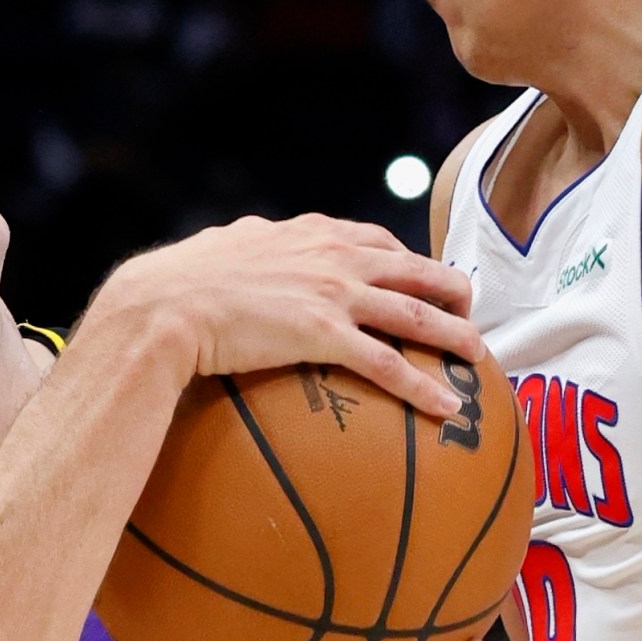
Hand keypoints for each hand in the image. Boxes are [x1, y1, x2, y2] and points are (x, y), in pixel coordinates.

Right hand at [92, 213, 480, 418]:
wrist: (163, 305)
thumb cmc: (181, 281)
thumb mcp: (226, 246)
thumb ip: (252, 245)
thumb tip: (242, 243)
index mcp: (310, 233)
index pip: (377, 240)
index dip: (409, 259)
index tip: (425, 274)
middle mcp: (332, 256)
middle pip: (415, 269)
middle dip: (451, 288)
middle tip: (469, 308)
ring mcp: (333, 294)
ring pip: (415, 312)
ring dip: (454, 334)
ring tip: (478, 354)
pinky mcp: (324, 334)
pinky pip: (388, 364)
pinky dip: (423, 386)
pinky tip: (446, 406)